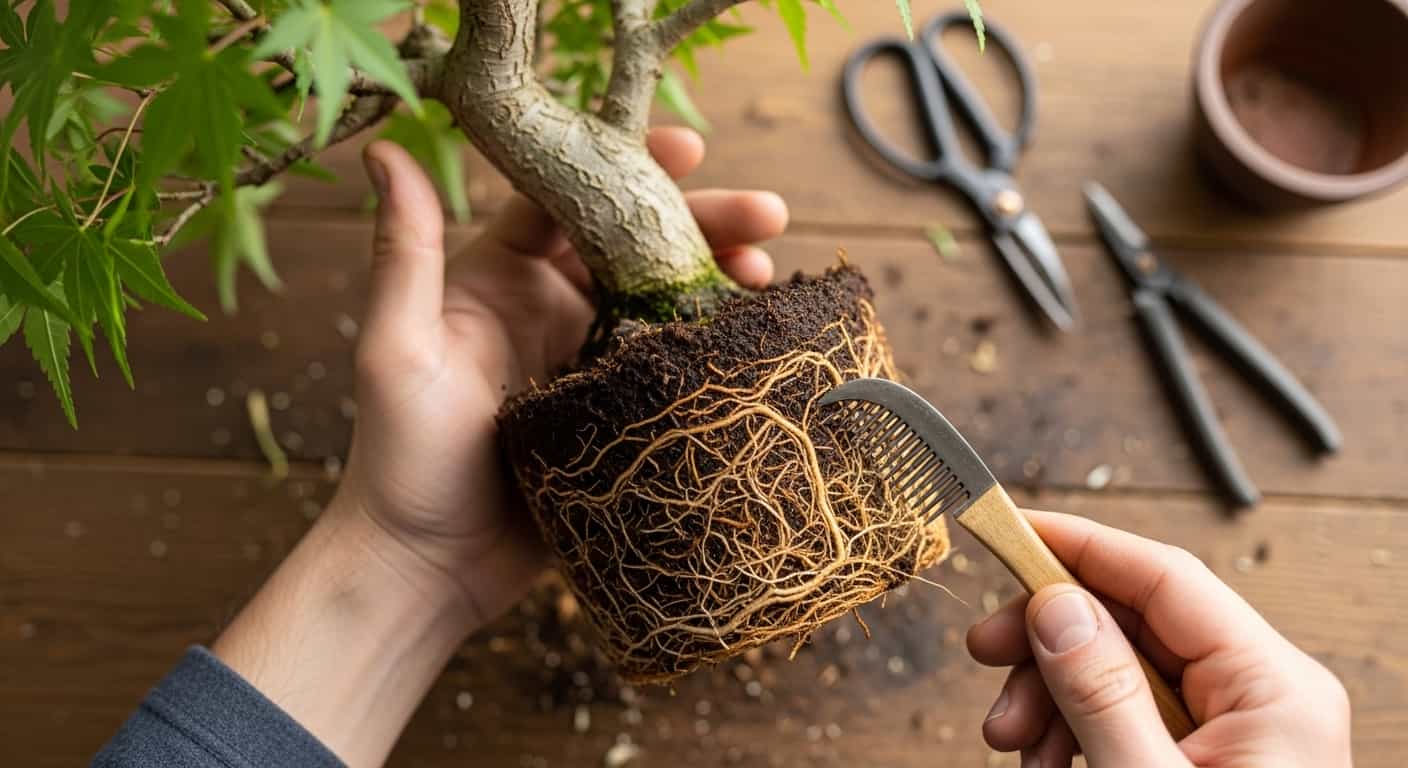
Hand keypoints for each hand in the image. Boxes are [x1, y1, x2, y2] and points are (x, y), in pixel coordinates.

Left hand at [337, 127, 787, 633]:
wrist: (427, 573)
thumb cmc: (397, 461)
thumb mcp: (396, 350)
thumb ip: (404, 251)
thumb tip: (384, 149)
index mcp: (498, 278)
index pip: (571, 201)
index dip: (629, 168)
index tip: (691, 149)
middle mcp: (547, 309)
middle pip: (634, 243)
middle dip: (701, 220)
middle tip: (769, 214)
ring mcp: (588, 362)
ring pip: (664, 298)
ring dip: (717, 276)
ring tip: (771, 272)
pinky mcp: (617, 415)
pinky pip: (674, 364)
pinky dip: (715, 344)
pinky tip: (759, 336)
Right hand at [966, 511, 1352, 767]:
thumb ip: (1100, 693)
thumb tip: (1057, 604)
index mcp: (1273, 688)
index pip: (1164, 578)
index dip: (1079, 547)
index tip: (1007, 531)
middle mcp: (1257, 696)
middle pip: (1130, 620)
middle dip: (1047, 640)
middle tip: (982, 654)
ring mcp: (1230, 728)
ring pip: (1114, 668)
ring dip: (1048, 695)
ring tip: (1011, 744)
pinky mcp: (1200, 758)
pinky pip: (1120, 714)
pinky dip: (1068, 732)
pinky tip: (1044, 765)